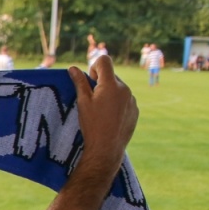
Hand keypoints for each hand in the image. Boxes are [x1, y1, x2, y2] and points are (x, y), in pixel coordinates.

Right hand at [68, 55, 137, 176]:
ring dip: (109, 94)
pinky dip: (117, 104)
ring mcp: (132, 100)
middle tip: (92, 101)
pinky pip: (125, 100)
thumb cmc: (92, 125)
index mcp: (111, 84)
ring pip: (118, 88)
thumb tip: (73, 68)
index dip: (94, 67)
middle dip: (101, 83)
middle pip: (111, 75)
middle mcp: (125, 89)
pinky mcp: (135, 110)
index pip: (104, 61)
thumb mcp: (83, 102)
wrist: (107, 148)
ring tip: (101, 112)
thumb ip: (79, 82)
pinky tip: (109, 118)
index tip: (90, 81)